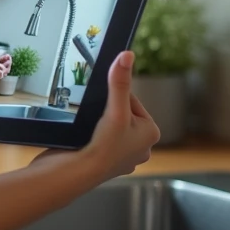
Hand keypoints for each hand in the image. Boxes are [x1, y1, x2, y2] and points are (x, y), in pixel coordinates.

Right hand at [70, 51, 159, 179]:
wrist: (78, 173)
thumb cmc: (102, 146)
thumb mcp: (114, 109)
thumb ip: (120, 82)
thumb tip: (126, 55)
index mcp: (151, 133)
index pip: (132, 101)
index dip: (115, 99)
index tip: (105, 108)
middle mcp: (142, 147)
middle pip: (121, 114)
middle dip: (107, 114)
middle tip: (97, 121)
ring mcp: (125, 157)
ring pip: (111, 127)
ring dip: (100, 125)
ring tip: (92, 130)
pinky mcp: (109, 164)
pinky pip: (102, 142)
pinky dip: (94, 139)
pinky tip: (88, 141)